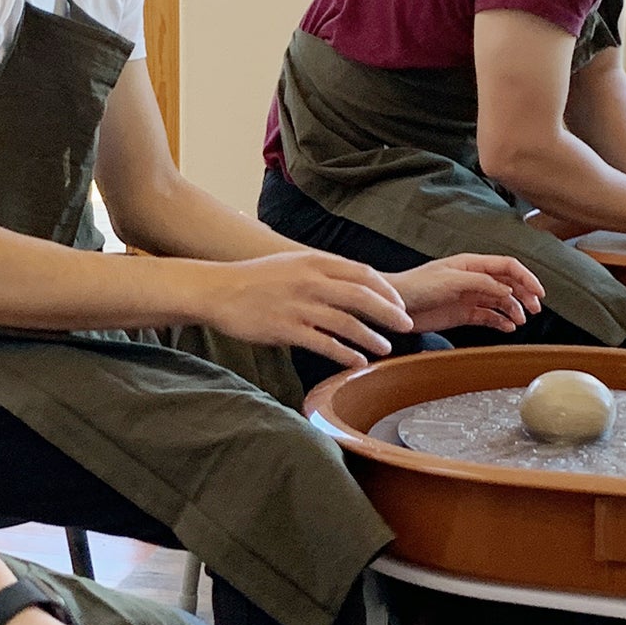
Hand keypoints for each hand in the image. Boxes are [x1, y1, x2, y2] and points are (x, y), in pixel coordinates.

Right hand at [201, 251, 412, 366]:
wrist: (218, 290)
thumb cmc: (255, 279)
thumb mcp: (291, 263)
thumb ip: (321, 271)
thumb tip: (350, 283)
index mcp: (314, 262)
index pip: (362, 273)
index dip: (385, 290)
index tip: (399, 303)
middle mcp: (311, 281)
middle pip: (363, 296)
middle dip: (389, 312)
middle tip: (407, 325)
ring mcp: (299, 306)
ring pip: (347, 322)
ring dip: (371, 337)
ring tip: (385, 348)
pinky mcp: (287, 329)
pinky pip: (325, 344)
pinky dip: (346, 354)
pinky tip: (358, 362)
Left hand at [386, 255, 543, 334]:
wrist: (394, 307)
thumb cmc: (416, 287)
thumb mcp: (452, 281)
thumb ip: (482, 283)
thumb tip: (507, 289)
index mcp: (472, 264)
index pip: (507, 266)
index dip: (526, 277)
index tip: (539, 293)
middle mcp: (473, 279)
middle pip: (508, 284)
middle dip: (524, 295)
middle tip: (534, 310)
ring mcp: (469, 297)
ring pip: (500, 301)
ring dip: (514, 310)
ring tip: (520, 321)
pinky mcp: (462, 314)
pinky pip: (488, 316)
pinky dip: (500, 321)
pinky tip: (508, 327)